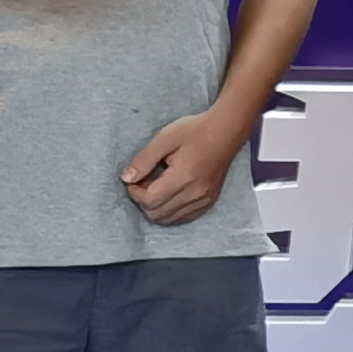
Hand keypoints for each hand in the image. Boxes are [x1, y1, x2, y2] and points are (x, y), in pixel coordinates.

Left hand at [121, 108, 247, 226]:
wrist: (226, 132)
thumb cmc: (194, 132)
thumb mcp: (165, 138)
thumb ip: (144, 160)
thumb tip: (126, 178)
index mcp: (183, 177)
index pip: (150, 200)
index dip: (135, 193)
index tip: (133, 179)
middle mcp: (195, 194)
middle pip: (158, 214)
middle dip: (144, 201)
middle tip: (144, 183)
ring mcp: (204, 200)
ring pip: (170, 219)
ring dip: (156, 208)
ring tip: (156, 189)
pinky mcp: (210, 201)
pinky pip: (184, 218)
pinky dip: (171, 212)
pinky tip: (169, 196)